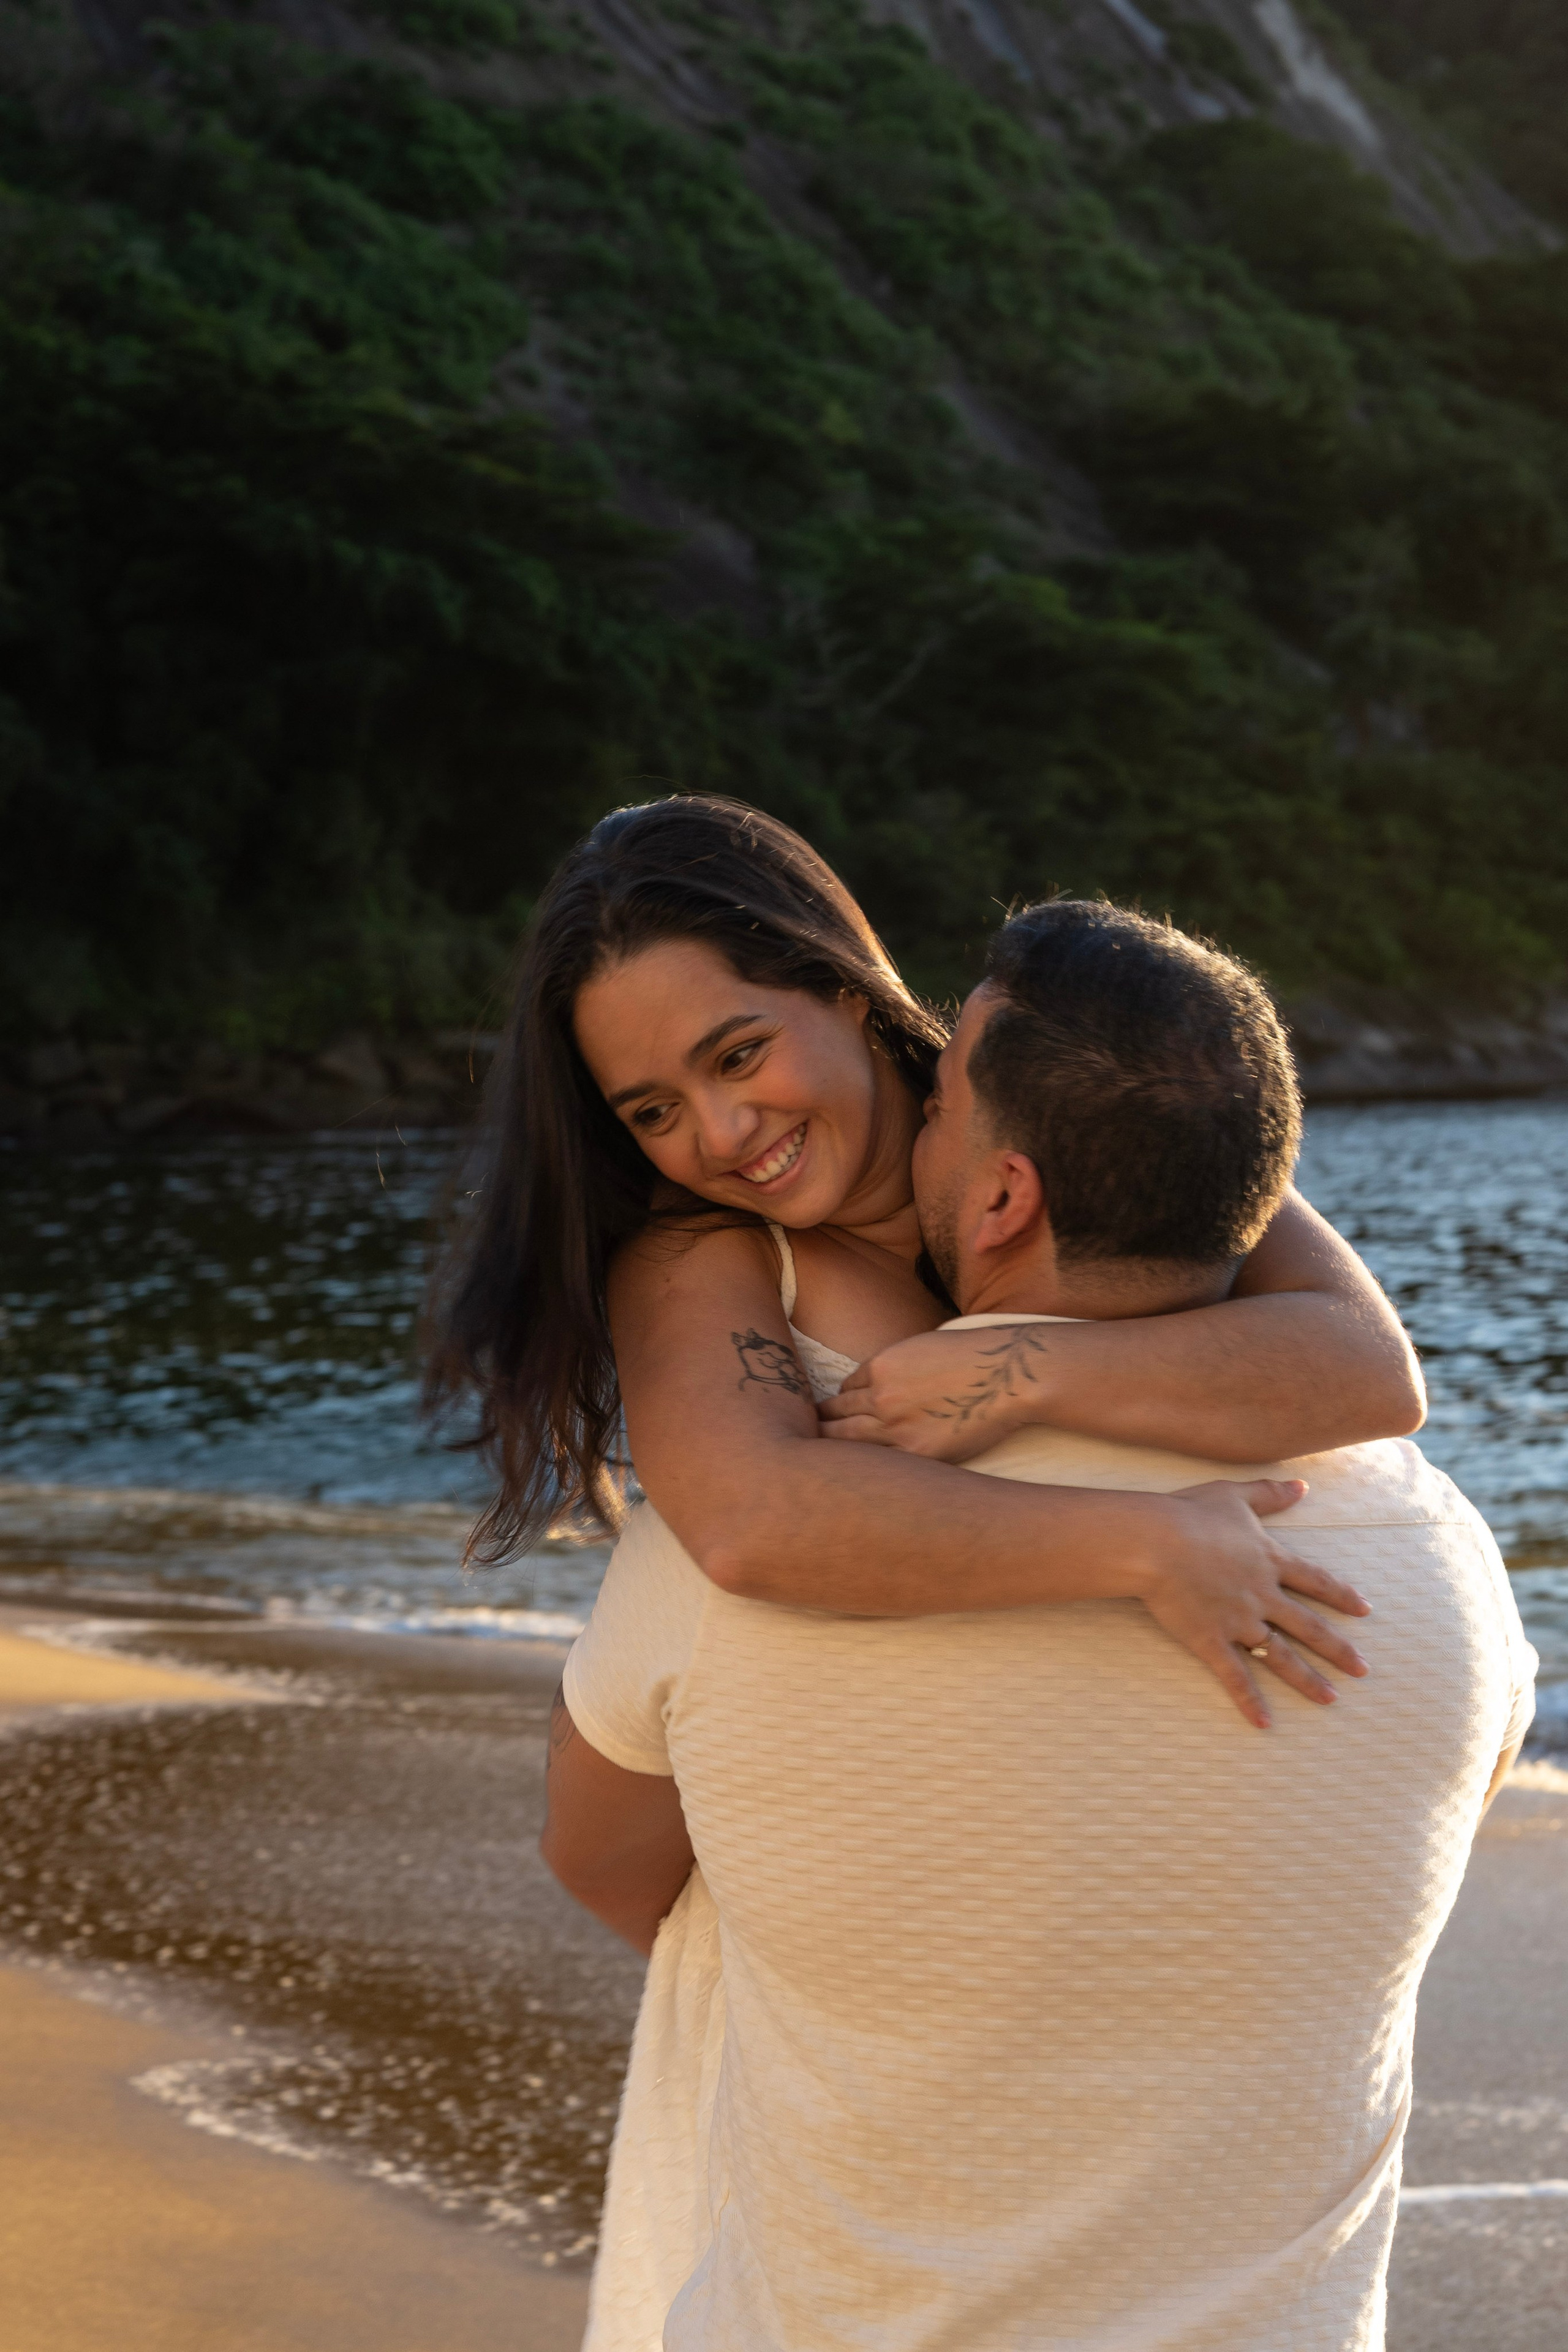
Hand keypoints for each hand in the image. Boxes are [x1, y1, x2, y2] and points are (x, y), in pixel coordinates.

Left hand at [819, 1326, 1050, 1460]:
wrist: (1010, 1374)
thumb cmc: (974, 1356)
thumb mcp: (922, 1347)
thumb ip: (896, 1368)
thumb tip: (879, 1385)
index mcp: (881, 1366)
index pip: (846, 1388)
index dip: (840, 1402)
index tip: (831, 1414)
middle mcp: (881, 1396)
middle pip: (835, 1415)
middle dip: (820, 1427)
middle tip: (802, 1441)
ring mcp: (897, 1427)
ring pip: (848, 1442)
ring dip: (831, 1450)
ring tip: (813, 1465)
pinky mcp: (919, 1453)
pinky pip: (881, 1462)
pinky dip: (868, 1468)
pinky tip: (857, 1477)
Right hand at [1136, 1479, 1369, 1728]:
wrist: (1156, 1541)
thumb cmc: (1190, 1513)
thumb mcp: (1235, 1495)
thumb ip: (1270, 1493)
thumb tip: (1302, 1484)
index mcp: (1268, 1561)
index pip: (1314, 1581)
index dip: (1340, 1595)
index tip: (1364, 1610)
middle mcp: (1262, 1596)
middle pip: (1308, 1626)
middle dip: (1337, 1649)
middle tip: (1362, 1670)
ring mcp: (1239, 1621)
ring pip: (1280, 1656)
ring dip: (1307, 1680)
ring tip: (1331, 1700)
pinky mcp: (1211, 1641)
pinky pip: (1234, 1677)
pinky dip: (1249, 1701)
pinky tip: (1264, 1724)